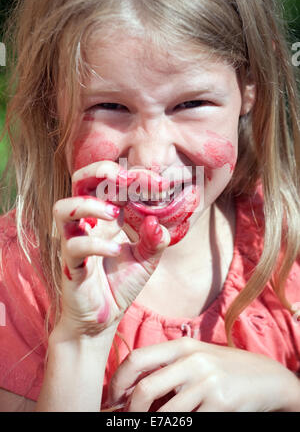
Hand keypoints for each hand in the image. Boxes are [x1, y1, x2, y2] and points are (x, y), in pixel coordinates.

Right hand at [53, 160, 169, 338]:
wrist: (102, 320)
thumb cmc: (120, 284)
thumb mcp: (146, 260)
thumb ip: (155, 240)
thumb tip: (156, 222)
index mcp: (106, 217)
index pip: (112, 183)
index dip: (134, 177)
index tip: (161, 185)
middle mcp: (88, 224)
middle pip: (79, 181)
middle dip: (100, 171)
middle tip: (126, 180)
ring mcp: (75, 242)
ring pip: (63, 209)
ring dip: (89, 205)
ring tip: (115, 214)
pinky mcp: (70, 266)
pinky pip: (74, 247)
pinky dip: (96, 245)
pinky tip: (117, 251)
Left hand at [108, 338, 299, 411]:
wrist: (264, 377)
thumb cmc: (222, 368)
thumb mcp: (195, 358)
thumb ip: (167, 367)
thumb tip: (130, 389)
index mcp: (182, 346)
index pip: (137, 359)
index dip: (118, 380)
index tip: (112, 397)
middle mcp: (192, 361)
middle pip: (145, 388)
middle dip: (129, 410)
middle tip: (127, 417)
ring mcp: (207, 383)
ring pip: (164, 413)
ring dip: (150, 424)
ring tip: (148, 424)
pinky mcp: (220, 404)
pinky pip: (188, 423)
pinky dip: (177, 427)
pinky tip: (179, 424)